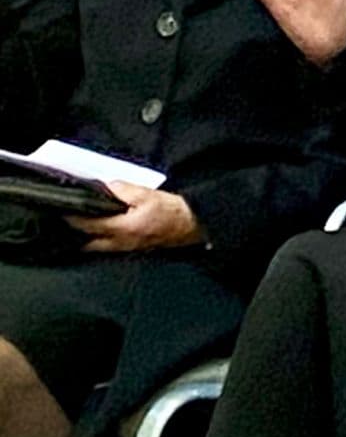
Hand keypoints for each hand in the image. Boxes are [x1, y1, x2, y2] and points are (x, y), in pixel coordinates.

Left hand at [68, 184, 201, 252]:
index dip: (73, 219)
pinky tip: (100, 232)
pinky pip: (107, 248)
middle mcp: (119, 243)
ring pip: (96, 248)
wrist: (191, 225)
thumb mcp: (148, 195)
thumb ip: (125, 190)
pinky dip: (99, 241)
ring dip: (86, 239)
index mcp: (121, 228)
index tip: (63, 211)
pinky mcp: (131, 250)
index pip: (88, 225)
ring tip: (81, 226)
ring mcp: (124, 249)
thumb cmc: (172, 210)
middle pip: (87, 244)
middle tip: (69, 220)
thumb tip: (107, 186)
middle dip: (75, 234)